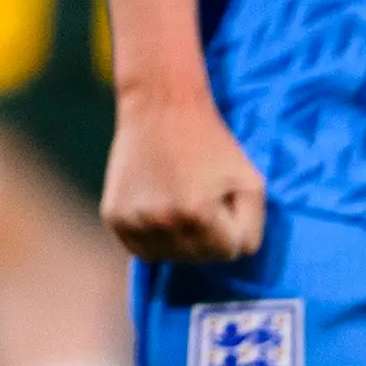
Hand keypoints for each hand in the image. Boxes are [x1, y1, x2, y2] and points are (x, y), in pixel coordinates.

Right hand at [101, 83, 266, 263]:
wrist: (160, 107)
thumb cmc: (211, 142)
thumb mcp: (251, 181)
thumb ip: (252, 227)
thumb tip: (233, 254)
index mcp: (196, 215)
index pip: (228, 253)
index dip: (231, 225)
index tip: (222, 199)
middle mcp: (160, 223)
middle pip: (197, 258)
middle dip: (207, 235)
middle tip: (200, 198)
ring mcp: (133, 221)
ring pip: (167, 257)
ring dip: (179, 240)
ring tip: (178, 204)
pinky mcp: (113, 217)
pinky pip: (140, 248)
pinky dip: (152, 237)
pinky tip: (157, 209)